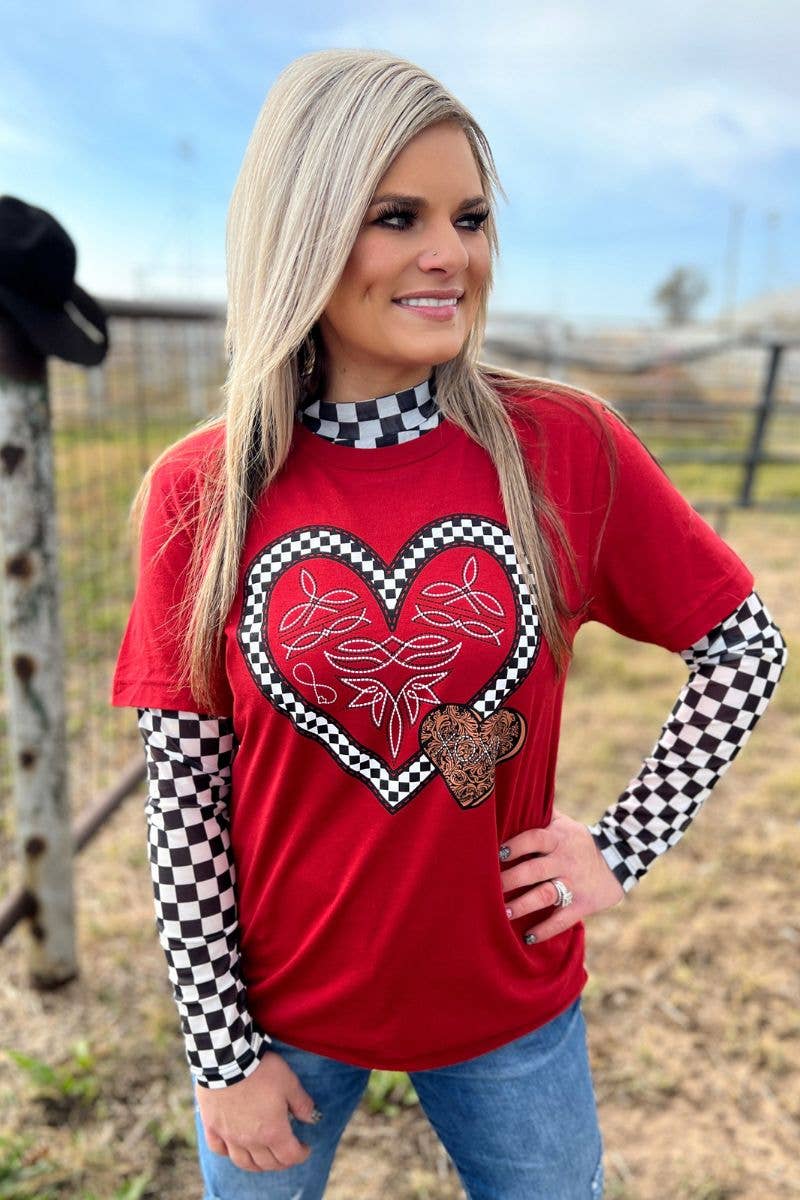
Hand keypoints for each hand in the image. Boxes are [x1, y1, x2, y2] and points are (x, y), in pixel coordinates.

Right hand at [195, 1051, 320, 1172]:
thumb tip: (313, 1119)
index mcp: (273, 1132)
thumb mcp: (290, 1083)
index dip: (301, 1154)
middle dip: (281, 1161)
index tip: (305, 1148)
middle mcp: (251, 1141)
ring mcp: (229, 1136)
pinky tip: (232, 1149)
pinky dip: (227, 1153)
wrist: (227, 1061)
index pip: (290, 1155)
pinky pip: (219, 1149)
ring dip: (256, 1165)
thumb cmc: (262, 1071)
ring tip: (263, 1159)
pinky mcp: (212, 1127)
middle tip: (287, 1153)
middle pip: (267, 1163)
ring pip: (243, 1162)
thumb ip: (302, 1103)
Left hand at [500, 807, 624, 942]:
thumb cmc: (577, 839)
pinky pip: (562, 919)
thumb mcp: (563, 823)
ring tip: (503, 913)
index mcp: (558, 838)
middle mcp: (565, 860)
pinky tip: (528, 937)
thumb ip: (539, 814)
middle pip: (535, 870)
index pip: (534, 839)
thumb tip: (508, 796)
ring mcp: (574, 883)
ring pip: (546, 895)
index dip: (515, 846)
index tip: (496, 854)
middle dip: (511, 879)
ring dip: (523, 905)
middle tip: (488, 888)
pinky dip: (545, 930)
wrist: (619, 858)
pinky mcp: (583, 904)